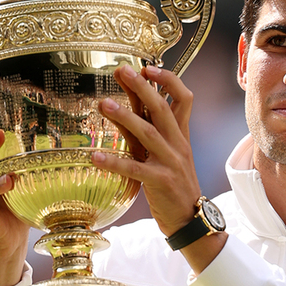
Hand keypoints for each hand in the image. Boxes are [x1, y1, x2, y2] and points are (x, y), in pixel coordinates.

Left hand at [93, 66, 225, 270]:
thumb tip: (131, 107)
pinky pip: (135, 169)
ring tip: (102, 104)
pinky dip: (114, 162)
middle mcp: (178, 144)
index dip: (168, 81)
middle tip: (122, 70)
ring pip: (148, 134)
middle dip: (143, 88)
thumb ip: (150, 132)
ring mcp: (171, 163)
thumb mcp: (165, 154)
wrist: (191, 218)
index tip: (148, 68)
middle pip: (163, 109)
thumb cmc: (173, 184)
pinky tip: (94, 157)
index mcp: (181, 135)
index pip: (183, 99)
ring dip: (125, 117)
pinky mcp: (160, 182)